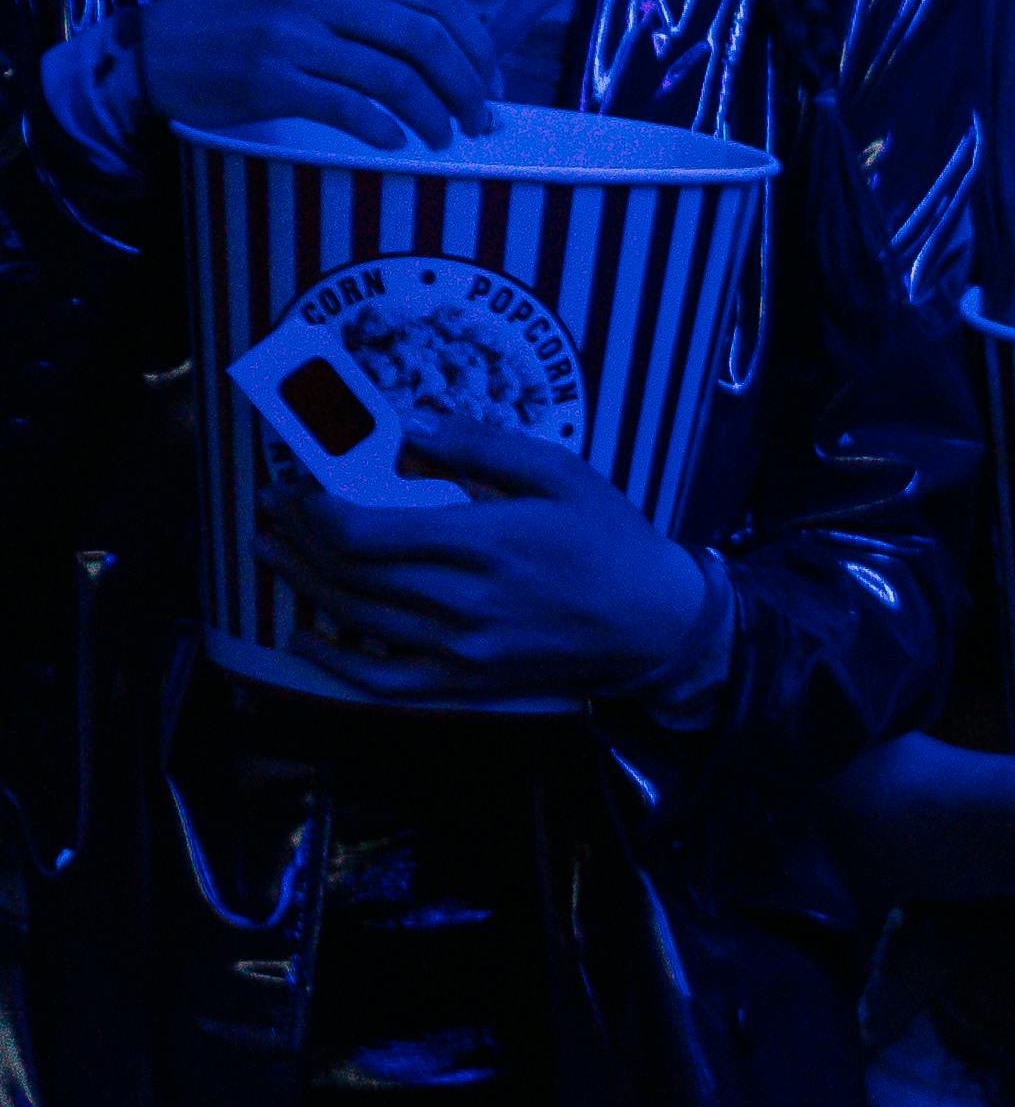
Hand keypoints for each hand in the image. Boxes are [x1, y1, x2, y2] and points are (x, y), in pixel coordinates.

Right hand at [137, 0, 497, 150]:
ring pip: (394, 74)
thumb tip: (446, 47)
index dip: (477, 42)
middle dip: (467, 83)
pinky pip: (348, 105)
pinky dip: (383, 128)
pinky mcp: (269, 77)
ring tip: (443, 137)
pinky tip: (394, 142)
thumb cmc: (237, 25)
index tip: (491, 80)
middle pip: (425, 35)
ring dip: (433, 113)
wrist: (153, 49)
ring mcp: (292, 33)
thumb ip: (365, 6)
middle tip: (480, 119)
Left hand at [267, 415, 708, 701]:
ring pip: (355, 618)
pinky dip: (333, 661)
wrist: (652, 623)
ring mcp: (459, 648)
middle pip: (350, 572)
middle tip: (270, 506)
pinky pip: (381, 679)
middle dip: (298, 535)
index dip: (317, 509)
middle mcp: (462, 600)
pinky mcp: (463, 682)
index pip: (368, 532)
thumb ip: (481, 446)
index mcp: (485, 541)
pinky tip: (303, 635)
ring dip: (301, 582)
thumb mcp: (561, 472)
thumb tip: (409, 423)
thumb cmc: (610, 539)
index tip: (299, 484)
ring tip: (269, 550)